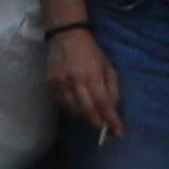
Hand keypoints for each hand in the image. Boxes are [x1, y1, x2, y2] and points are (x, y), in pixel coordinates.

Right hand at [48, 12, 124, 140]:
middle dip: (98, 123)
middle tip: (105, 129)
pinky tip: (77, 104)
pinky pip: (62, 103)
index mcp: (92, 75)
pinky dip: (71, 108)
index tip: (119, 133)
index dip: (112, 120)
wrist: (65, 35)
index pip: (104, 104)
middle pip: (87, 111)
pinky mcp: (50, 83)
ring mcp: (60, 83)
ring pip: (73, 110)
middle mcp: (75, 81)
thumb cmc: (91, 52)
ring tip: (90, 114)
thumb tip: (114, 110)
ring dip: (84, 116)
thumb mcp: (108, 67)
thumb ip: (112, 89)